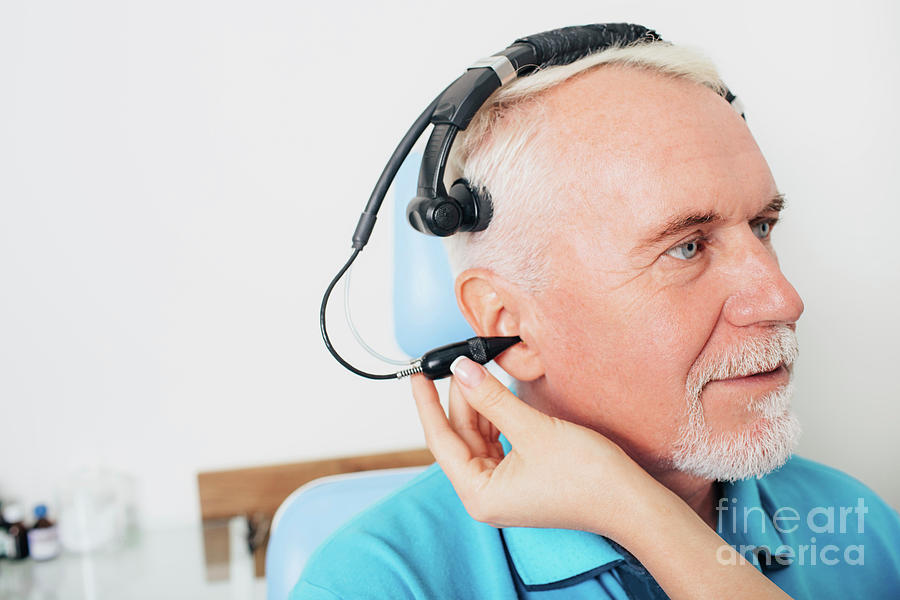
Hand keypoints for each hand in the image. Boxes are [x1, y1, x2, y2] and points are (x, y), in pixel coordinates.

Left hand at [410, 357, 662, 538]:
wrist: (630, 501)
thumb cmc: (587, 476)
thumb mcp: (532, 429)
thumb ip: (492, 399)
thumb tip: (462, 371)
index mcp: (479, 494)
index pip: (440, 441)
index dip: (427, 404)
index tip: (417, 376)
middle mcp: (485, 496)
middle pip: (459, 438)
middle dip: (459, 400)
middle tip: (459, 363)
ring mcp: (503, 489)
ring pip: (478, 438)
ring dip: (478, 407)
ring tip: (478, 373)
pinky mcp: (520, 480)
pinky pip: (496, 443)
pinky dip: (495, 418)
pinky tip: (496, 395)